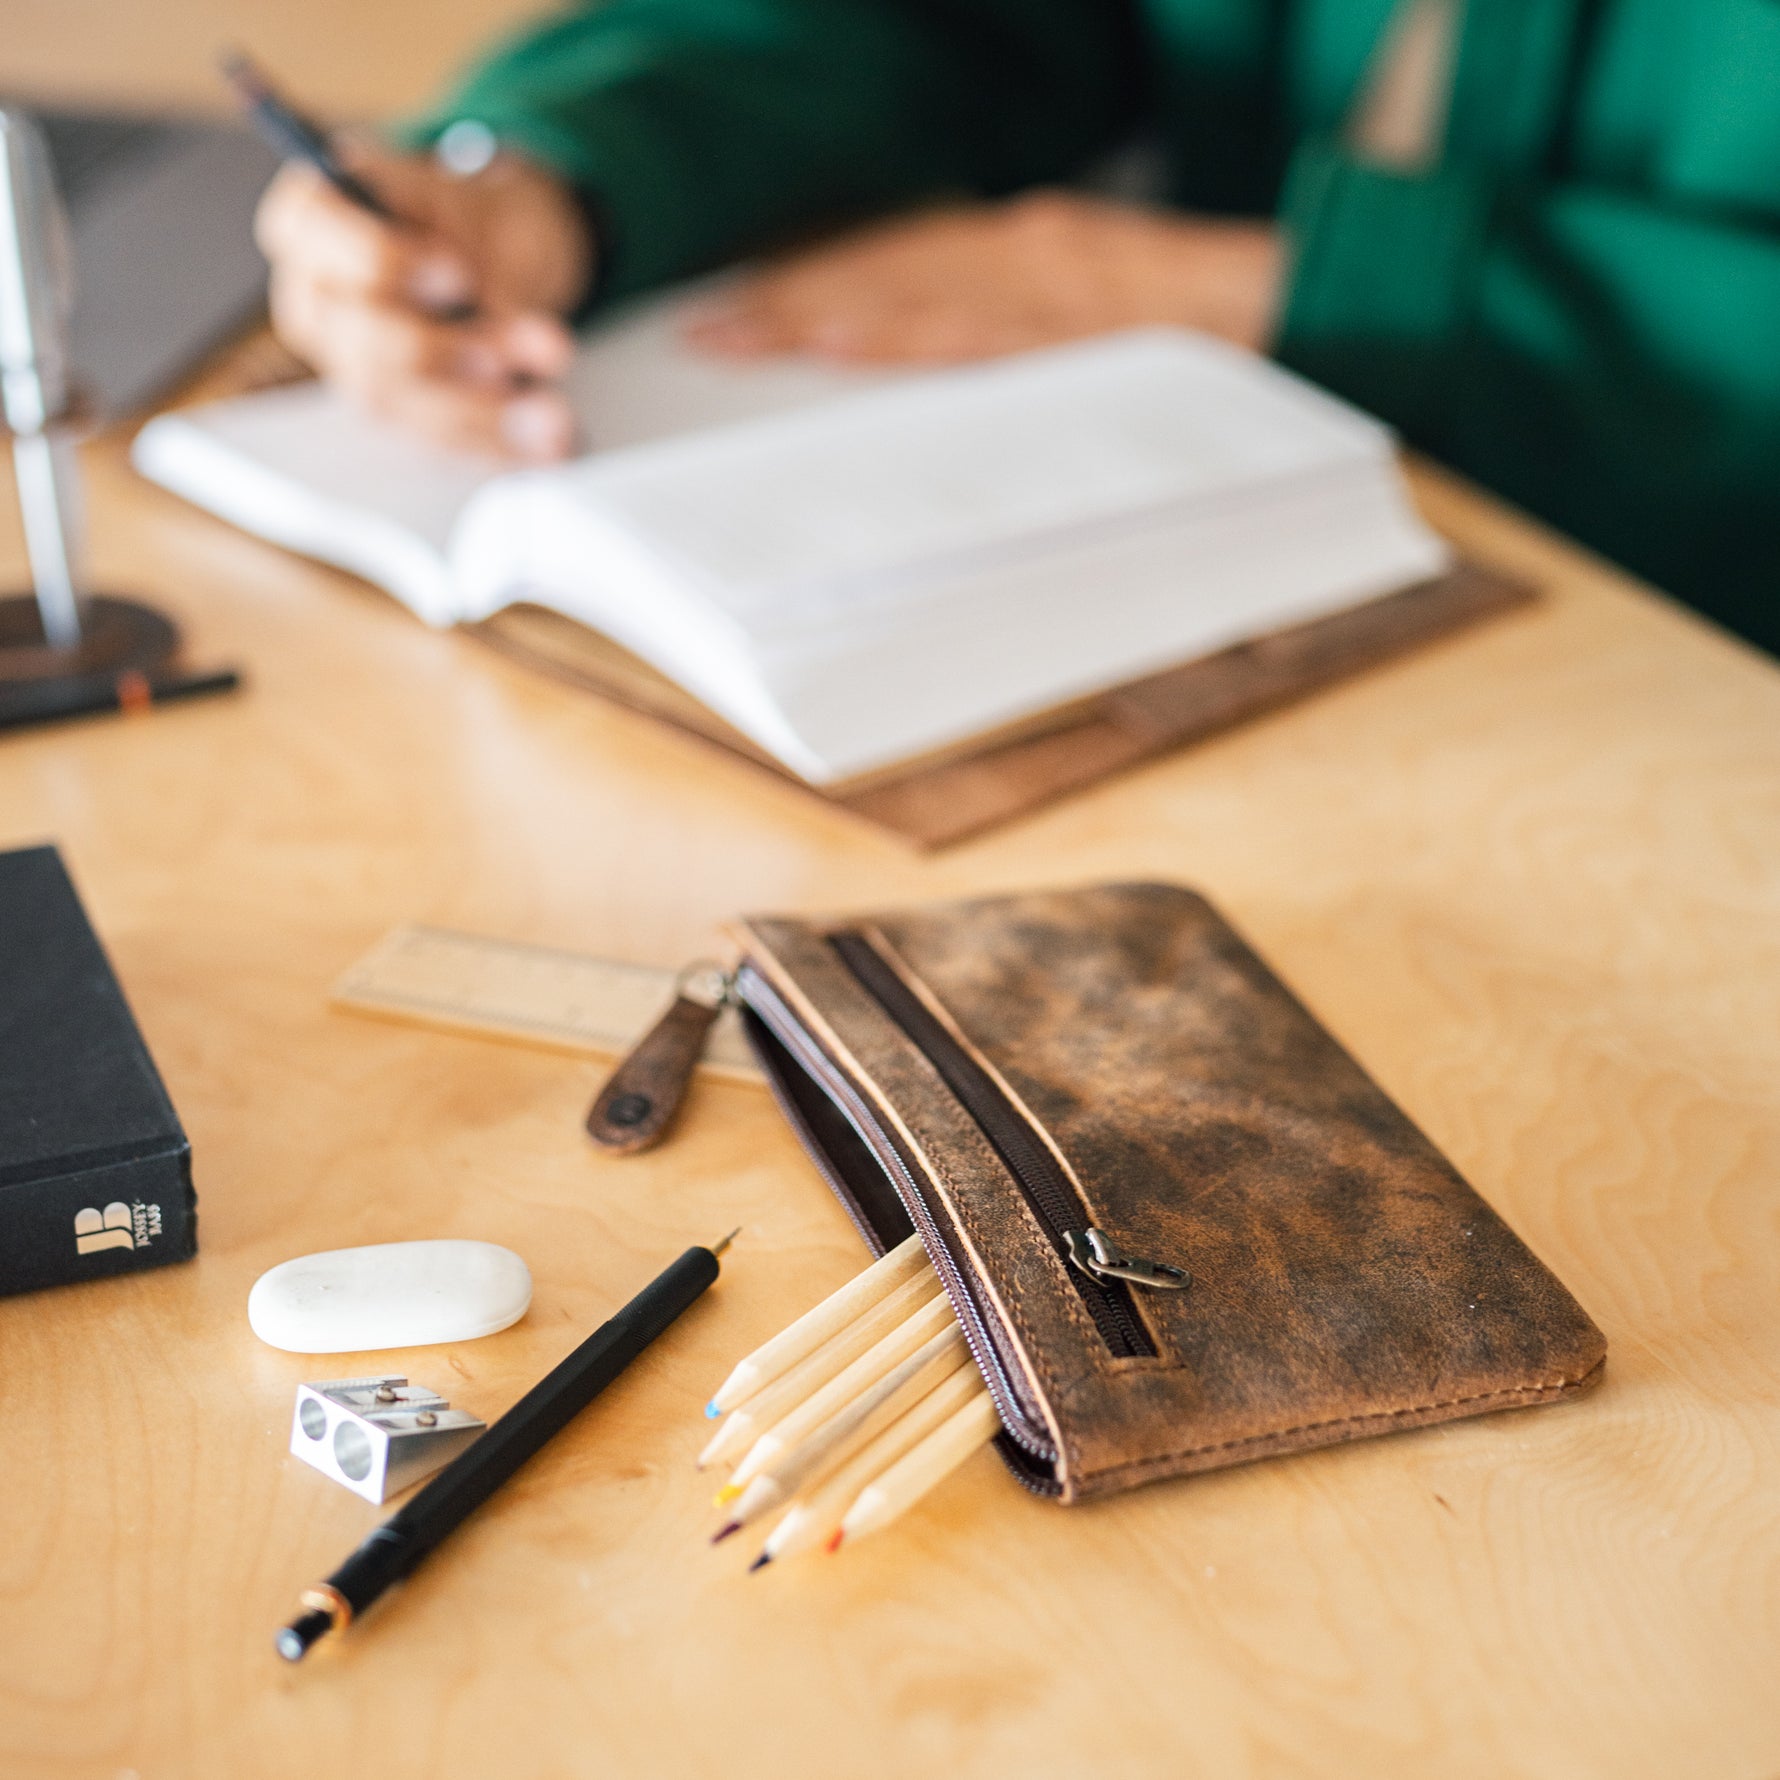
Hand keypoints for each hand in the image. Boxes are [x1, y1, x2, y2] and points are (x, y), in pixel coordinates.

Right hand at [255, 139, 592, 459]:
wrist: (499, 256)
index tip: (459, 275)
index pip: (313, 233)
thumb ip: (473, 263)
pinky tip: (547, 445)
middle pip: (363, 337)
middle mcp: (318, 299)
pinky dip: (495, 442)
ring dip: (479, 411)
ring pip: (394, 398)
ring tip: (551, 412)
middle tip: (539, 348)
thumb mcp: (474, 210)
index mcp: (314, 220)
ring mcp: (347, 363)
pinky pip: (433, 437)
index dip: (383, 260)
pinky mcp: (393, 411)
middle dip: (453, 350)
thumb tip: (496, 316)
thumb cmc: (467, 222)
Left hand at [686, 191, 1282, 364]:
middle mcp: (1018, 250)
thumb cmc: (1189, 317)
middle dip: (787, 298)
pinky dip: (902, 338)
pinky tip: (840, 347)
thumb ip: (1018, 316)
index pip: (894, 255)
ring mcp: (1040, 288)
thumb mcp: (1091, 304)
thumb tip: (944, 341)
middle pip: (879, 271)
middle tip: (701, 330)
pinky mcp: (1069, 331)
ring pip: (907, 296)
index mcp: (1022, 244)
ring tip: (737, 340)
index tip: (739, 301)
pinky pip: (973, 337)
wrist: (1292, 301)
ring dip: (816, 316)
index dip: (811, 276)